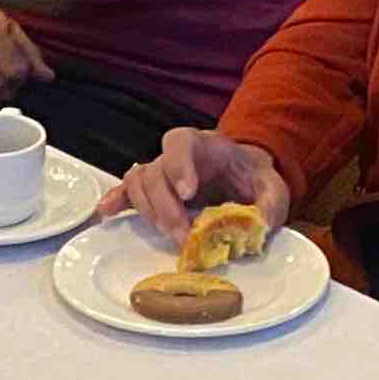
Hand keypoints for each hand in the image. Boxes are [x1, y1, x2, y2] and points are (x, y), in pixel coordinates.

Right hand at [102, 128, 289, 247]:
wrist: (244, 178)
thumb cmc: (253, 180)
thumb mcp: (274, 187)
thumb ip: (271, 202)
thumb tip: (261, 223)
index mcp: (206, 145)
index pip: (181, 143)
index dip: (179, 166)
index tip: (188, 194)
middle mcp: (176, 155)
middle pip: (155, 171)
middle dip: (166, 206)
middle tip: (183, 236)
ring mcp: (161, 172)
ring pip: (138, 183)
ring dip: (149, 212)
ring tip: (170, 236)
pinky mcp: (153, 192)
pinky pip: (127, 191)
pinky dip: (116, 201)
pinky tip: (105, 214)